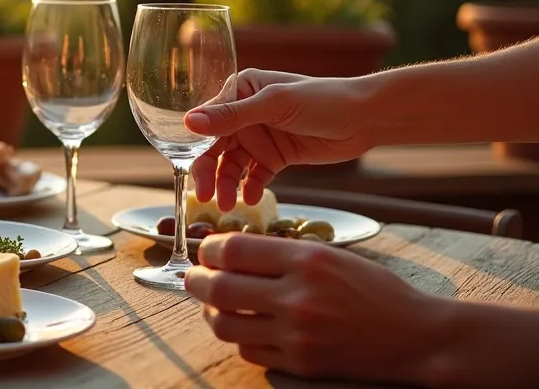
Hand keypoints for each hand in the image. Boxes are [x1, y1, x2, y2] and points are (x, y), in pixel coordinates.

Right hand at [184, 69, 373, 209]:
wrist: (366, 118)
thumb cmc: (323, 99)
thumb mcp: (275, 105)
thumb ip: (232, 116)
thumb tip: (189, 122)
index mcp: (240, 90)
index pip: (208, 121)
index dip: (195, 149)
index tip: (191, 174)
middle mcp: (244, 113)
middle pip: (216, 147)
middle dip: (209, 173)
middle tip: (207, 197)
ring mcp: (260, 137)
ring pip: (233, 165)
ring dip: (228, 185)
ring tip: (229, 205)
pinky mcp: (276, 156)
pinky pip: (255, 175)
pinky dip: (250, 188)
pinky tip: (251, 199)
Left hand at [185, 233, 444, 384]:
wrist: (416, 337)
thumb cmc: (377, 291)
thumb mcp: (334, 256)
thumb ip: (285, 253)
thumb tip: (233, 250)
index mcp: (307, 260)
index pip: (234, 250)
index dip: (210, 249)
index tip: (208, 250)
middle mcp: (297, 296)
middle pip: (219, 286)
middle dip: (197, 279)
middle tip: (194, 276)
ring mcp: (296, 333)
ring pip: (225, 324)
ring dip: (211, 312)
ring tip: (215, 304)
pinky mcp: (300, 362)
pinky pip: (248, 350)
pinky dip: (239, 338)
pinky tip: (246, 327)